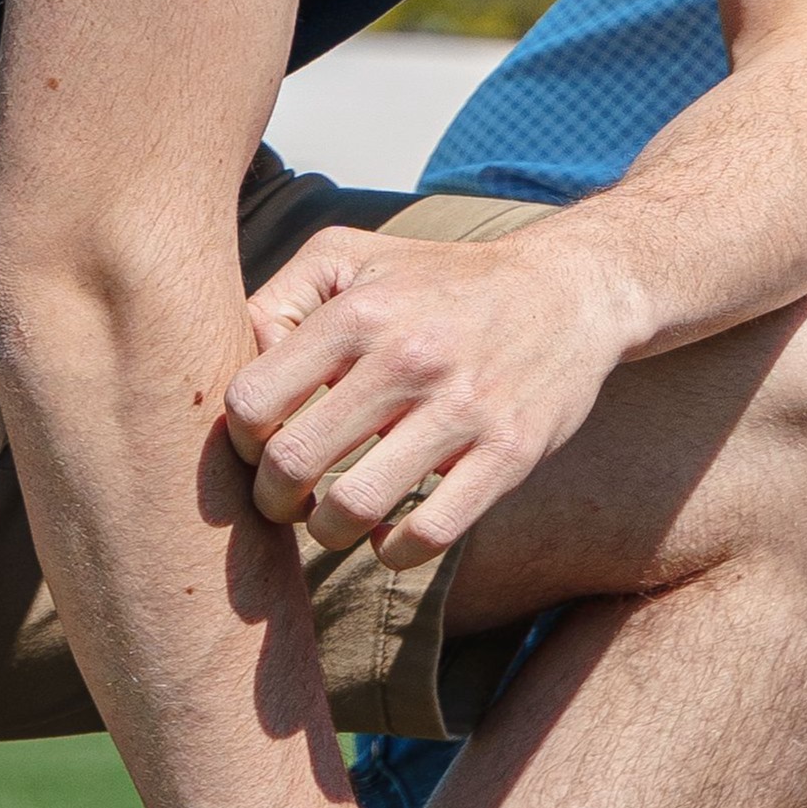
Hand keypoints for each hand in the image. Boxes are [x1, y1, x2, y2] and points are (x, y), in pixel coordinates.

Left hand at [227, 226, 635, 564]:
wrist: (570, 292)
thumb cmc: (441, 280)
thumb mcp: (351, 257)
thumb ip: (276, 299)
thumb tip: (236, 370)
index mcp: (359, 314)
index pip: (252, 403)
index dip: (242, 442)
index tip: (263, 450)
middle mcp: (408, 359)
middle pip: (294, 464)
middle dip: (273, 500)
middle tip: (286, 501)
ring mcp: (463, 410)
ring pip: (355, 507)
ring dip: (327, 532)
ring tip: (333, 521)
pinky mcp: (510, 453)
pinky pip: (432, 531)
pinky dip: (395, 550)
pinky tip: (390, 537)